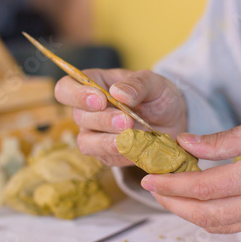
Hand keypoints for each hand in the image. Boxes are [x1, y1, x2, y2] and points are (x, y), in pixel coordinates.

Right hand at [55, 69, 186, 165]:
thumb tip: (118, 93)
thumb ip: (137, 84)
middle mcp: (88, 110)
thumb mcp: (154, 83)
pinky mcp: (106, 154)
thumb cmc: (158, 96)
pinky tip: (138, 149)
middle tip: (127, 121)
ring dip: (107, 142)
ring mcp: (95, 134)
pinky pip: (105, 158)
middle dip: (103, 120)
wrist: (173, 120)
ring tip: (131, 138)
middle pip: (78, 116)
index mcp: (94, 84)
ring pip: (87, 142)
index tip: (100, 100)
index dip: (77, 95)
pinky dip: (122, 155)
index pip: (66, 88)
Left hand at [141, 116, 240, 232]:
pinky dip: (208, 217)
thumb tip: (186, 144)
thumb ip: (222, 140)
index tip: (150, 178)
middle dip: (172, 204)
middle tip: (152, 189)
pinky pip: (232, 226)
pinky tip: (196, 203)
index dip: (171, 185)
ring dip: (187, 214)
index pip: (203, 187)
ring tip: (168, 196)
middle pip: (204, 214)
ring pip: (216, 225)